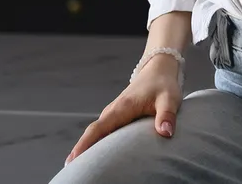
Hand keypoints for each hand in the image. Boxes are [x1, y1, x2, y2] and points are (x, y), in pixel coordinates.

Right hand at [65, 54, 182, 165]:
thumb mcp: (169, 99)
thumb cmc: (164, 84)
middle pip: (93, 134)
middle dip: (82, 151)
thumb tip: (166, 133)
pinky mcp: (118, 116)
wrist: (159, 69)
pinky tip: (99, 157)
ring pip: (98, 133)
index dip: (84, 145)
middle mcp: (113, 111)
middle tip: (73, 172)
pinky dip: (99, 143)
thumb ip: (167, 116)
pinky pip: (105, 131)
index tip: (72, 160)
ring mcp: (114, 113)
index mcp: (121, 108)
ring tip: (83, 168)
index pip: (98, 129)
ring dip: (90, 148)